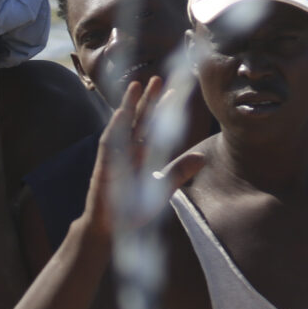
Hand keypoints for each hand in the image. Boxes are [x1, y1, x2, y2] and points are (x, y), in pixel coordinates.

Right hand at [83, 77, 207, 237]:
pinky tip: (122, 112)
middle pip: (139, 120)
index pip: (154, 127)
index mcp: (142, 154)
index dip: (162, 109)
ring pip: (123, 125)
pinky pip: (110, 143)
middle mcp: (128, 151)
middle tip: (157, 78)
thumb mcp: (161, 189)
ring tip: (136, 85)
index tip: (174, 92)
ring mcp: (115, 157)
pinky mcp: (105, 166)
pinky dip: (115, 127)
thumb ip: (179, 172)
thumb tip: (203, 157)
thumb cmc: (133, 210)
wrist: (112, 230)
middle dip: (148, 99)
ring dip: (130, 105)